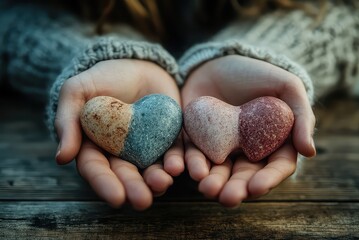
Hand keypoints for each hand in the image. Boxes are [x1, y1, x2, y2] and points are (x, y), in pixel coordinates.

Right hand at [55, 59, 183, 209]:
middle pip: (127, 175)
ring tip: (162, 183)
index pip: (97, 170)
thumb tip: (62, 158)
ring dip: (157, 179)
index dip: (105, 184)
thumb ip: (67, 122)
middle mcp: (121, 153)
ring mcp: (147, 147)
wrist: (135, 64)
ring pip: (151, 168)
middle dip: (134, 188)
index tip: (116, 198)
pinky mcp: (169, 137)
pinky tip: (178, 166)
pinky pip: (174, 151)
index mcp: (95, 147)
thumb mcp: (76, 92)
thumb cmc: (102, 78)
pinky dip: (176, 160)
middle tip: (143, 201)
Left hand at [181, 55, 315, 206]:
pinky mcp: (195, 139)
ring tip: (206, 187)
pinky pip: (191, 153)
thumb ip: (301, 116)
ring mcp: (218, 147)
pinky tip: (186, 169)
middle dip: (236, 188)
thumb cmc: (257, 74)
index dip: (267, 179)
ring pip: (216, 170)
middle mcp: (244, 151)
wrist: (219, 62)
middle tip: (227, 198)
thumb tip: (309, 151)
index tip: (257, 187)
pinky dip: (189, 162)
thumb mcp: (286, 87)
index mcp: (270, 144)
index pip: (273, 168)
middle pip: (242, 175)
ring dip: (212, 181)